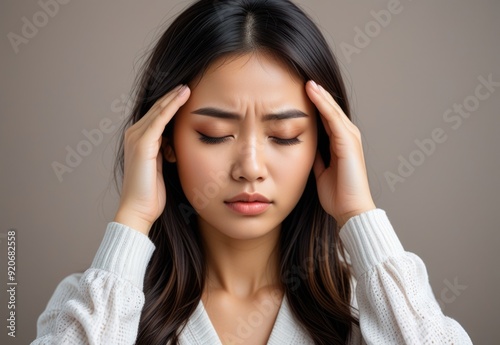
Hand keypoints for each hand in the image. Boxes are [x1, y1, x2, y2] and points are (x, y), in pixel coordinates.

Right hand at [114, 84, 189, 234]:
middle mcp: (134, 135)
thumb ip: (165, 151)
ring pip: (159, 111)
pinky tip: (183, 96)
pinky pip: (160, 119)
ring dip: (174, 97)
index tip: (187, 94)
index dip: (171, 104)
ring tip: (188, 86)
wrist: (139, 209)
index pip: (157, 116)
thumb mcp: (161, 166)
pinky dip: (172, 106)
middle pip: (157, 109)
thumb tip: (176, 144)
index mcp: (139, 140)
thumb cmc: (152, 193)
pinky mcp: (143, 143)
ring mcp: (136, 137)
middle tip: (189, 84)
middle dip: (173, 96)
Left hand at [305, 80, 375, 227]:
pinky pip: (333, 118)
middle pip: (329, 110)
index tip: (299, 93)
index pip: (325, 118)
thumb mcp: (321, 172)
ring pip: (331, 110)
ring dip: (319, 94)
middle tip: (302, 79)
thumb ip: (317, 158)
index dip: (314, 105)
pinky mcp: (348, 141)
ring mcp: (349, 137)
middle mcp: (347, 137)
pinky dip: (323, 104)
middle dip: (317, 95)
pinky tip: (313, 92)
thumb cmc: (337, 195)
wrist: (350, 209)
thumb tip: (307, 149)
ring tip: (306, 80)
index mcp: (340, 144)